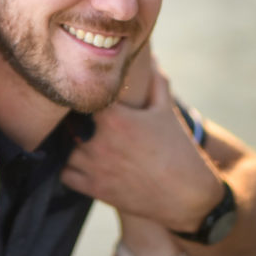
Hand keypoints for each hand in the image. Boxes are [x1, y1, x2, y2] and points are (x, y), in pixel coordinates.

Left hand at [61, 65, 223, 232]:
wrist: (190, 197)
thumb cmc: (178, 150)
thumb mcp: (166, 112)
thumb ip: (155, 83)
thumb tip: (152, 58)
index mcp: (114, 118)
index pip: (80, 97)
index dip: (80, 96)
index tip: (81, 96)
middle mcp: (99, 141)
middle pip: (67, 124)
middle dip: (72, 122)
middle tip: (77, 122)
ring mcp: (95, 166)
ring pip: (65, 149)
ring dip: (72, 147)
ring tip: (81, 143)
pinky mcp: (95, 188)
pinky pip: (65, 175)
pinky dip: (70, 170)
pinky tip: (81, 165)